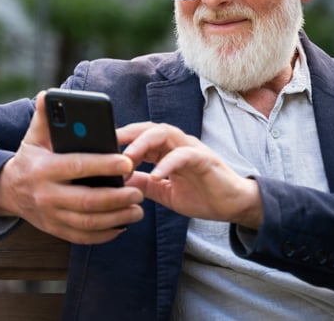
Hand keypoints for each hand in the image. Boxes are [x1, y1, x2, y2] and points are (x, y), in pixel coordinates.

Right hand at [0, 92, 143, 243]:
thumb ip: (45, 117)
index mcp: (44, 169)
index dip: (103, 165)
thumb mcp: (34, 136)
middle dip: (116, 197)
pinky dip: (105, 234)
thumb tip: (48, 94)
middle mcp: (46, 195)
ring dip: (116, 217)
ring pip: (88, 223)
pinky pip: (83, 237)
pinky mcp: (56, 230)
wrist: (9, 191)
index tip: (127, 162)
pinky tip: (123, 224)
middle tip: (139, 190)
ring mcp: (51, 216)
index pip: (78, 166)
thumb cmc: (30, 157)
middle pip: (86, 201)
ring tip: (138, 208)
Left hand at [120, 122, 262, 228]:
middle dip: (127, 134)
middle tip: (106, 144)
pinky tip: (155, 175)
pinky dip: (167, 163)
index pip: (140, 137)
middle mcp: (177, 144)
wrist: (233, 205)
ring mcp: (191, 148)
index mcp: (166, 150)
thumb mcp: (164, 193)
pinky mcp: (204, 159)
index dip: (121, 140)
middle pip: (148, 128)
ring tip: (126, 158)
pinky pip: (183, 155)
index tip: (100, 147)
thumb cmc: (201, 195)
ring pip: (164, 133)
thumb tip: (118, 181)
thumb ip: (144, 184)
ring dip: (143, 143)